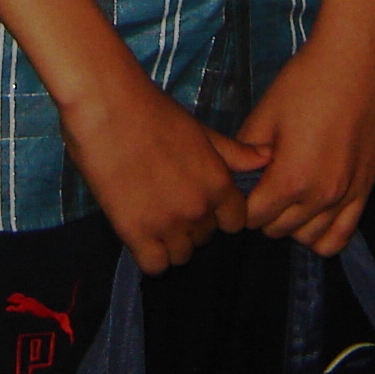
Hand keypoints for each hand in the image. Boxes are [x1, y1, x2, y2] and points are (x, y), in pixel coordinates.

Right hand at [60, 69, 269, 274]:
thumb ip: (234, 152)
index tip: (200, 201)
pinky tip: (140, 232)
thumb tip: (267, 157)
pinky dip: (150, 255)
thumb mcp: (200, 130)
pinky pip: (155, 266)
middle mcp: (199, 209)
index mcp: (218, 183)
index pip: (235, 222)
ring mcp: (168, 224)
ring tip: (152, 214)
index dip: (219, 214)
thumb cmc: (153, 111)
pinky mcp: (136, 233)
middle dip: (192, 224)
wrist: (107, 107)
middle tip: (168, 200)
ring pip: (181, 255)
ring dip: (171, 241)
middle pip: (206, 237)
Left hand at [236, 27, 374, 256]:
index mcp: (291, 179)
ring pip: (308, 238)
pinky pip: (341, 236)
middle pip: (278, 230)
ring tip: (287, 195)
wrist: (355, 61)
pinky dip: (321, 234)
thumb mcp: (264, 115)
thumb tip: (239, 179)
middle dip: (264, 212)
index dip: (241, 202)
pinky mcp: (366, 188)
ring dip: (291, 223)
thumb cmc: (305, 82)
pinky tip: (312, 211)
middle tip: (262, 183)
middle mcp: (321, 196)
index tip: (242, 184)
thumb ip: (246, 155)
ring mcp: (347, 196)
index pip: (252, 217)